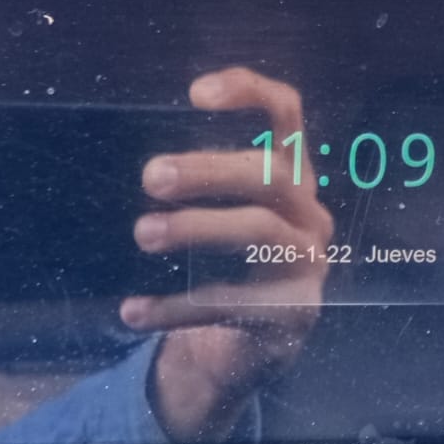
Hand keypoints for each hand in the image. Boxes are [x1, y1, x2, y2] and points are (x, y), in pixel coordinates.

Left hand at [121, 67, 333, 443]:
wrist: (252, 351)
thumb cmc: (230, 268)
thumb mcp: (223, 217)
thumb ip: (199, 185)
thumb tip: (141, 165)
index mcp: (292, 177)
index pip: (287, 114)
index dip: (250, 93)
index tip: (195, 93)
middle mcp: (310, 213)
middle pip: (270, 174)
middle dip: (209, 170)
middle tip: (150, 176)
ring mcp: (309, 263)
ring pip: (260, 230)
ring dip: (196, 227)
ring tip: (143, 233)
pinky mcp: (295, 312)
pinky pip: (233, 303)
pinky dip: (176, 307)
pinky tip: (133, 312)